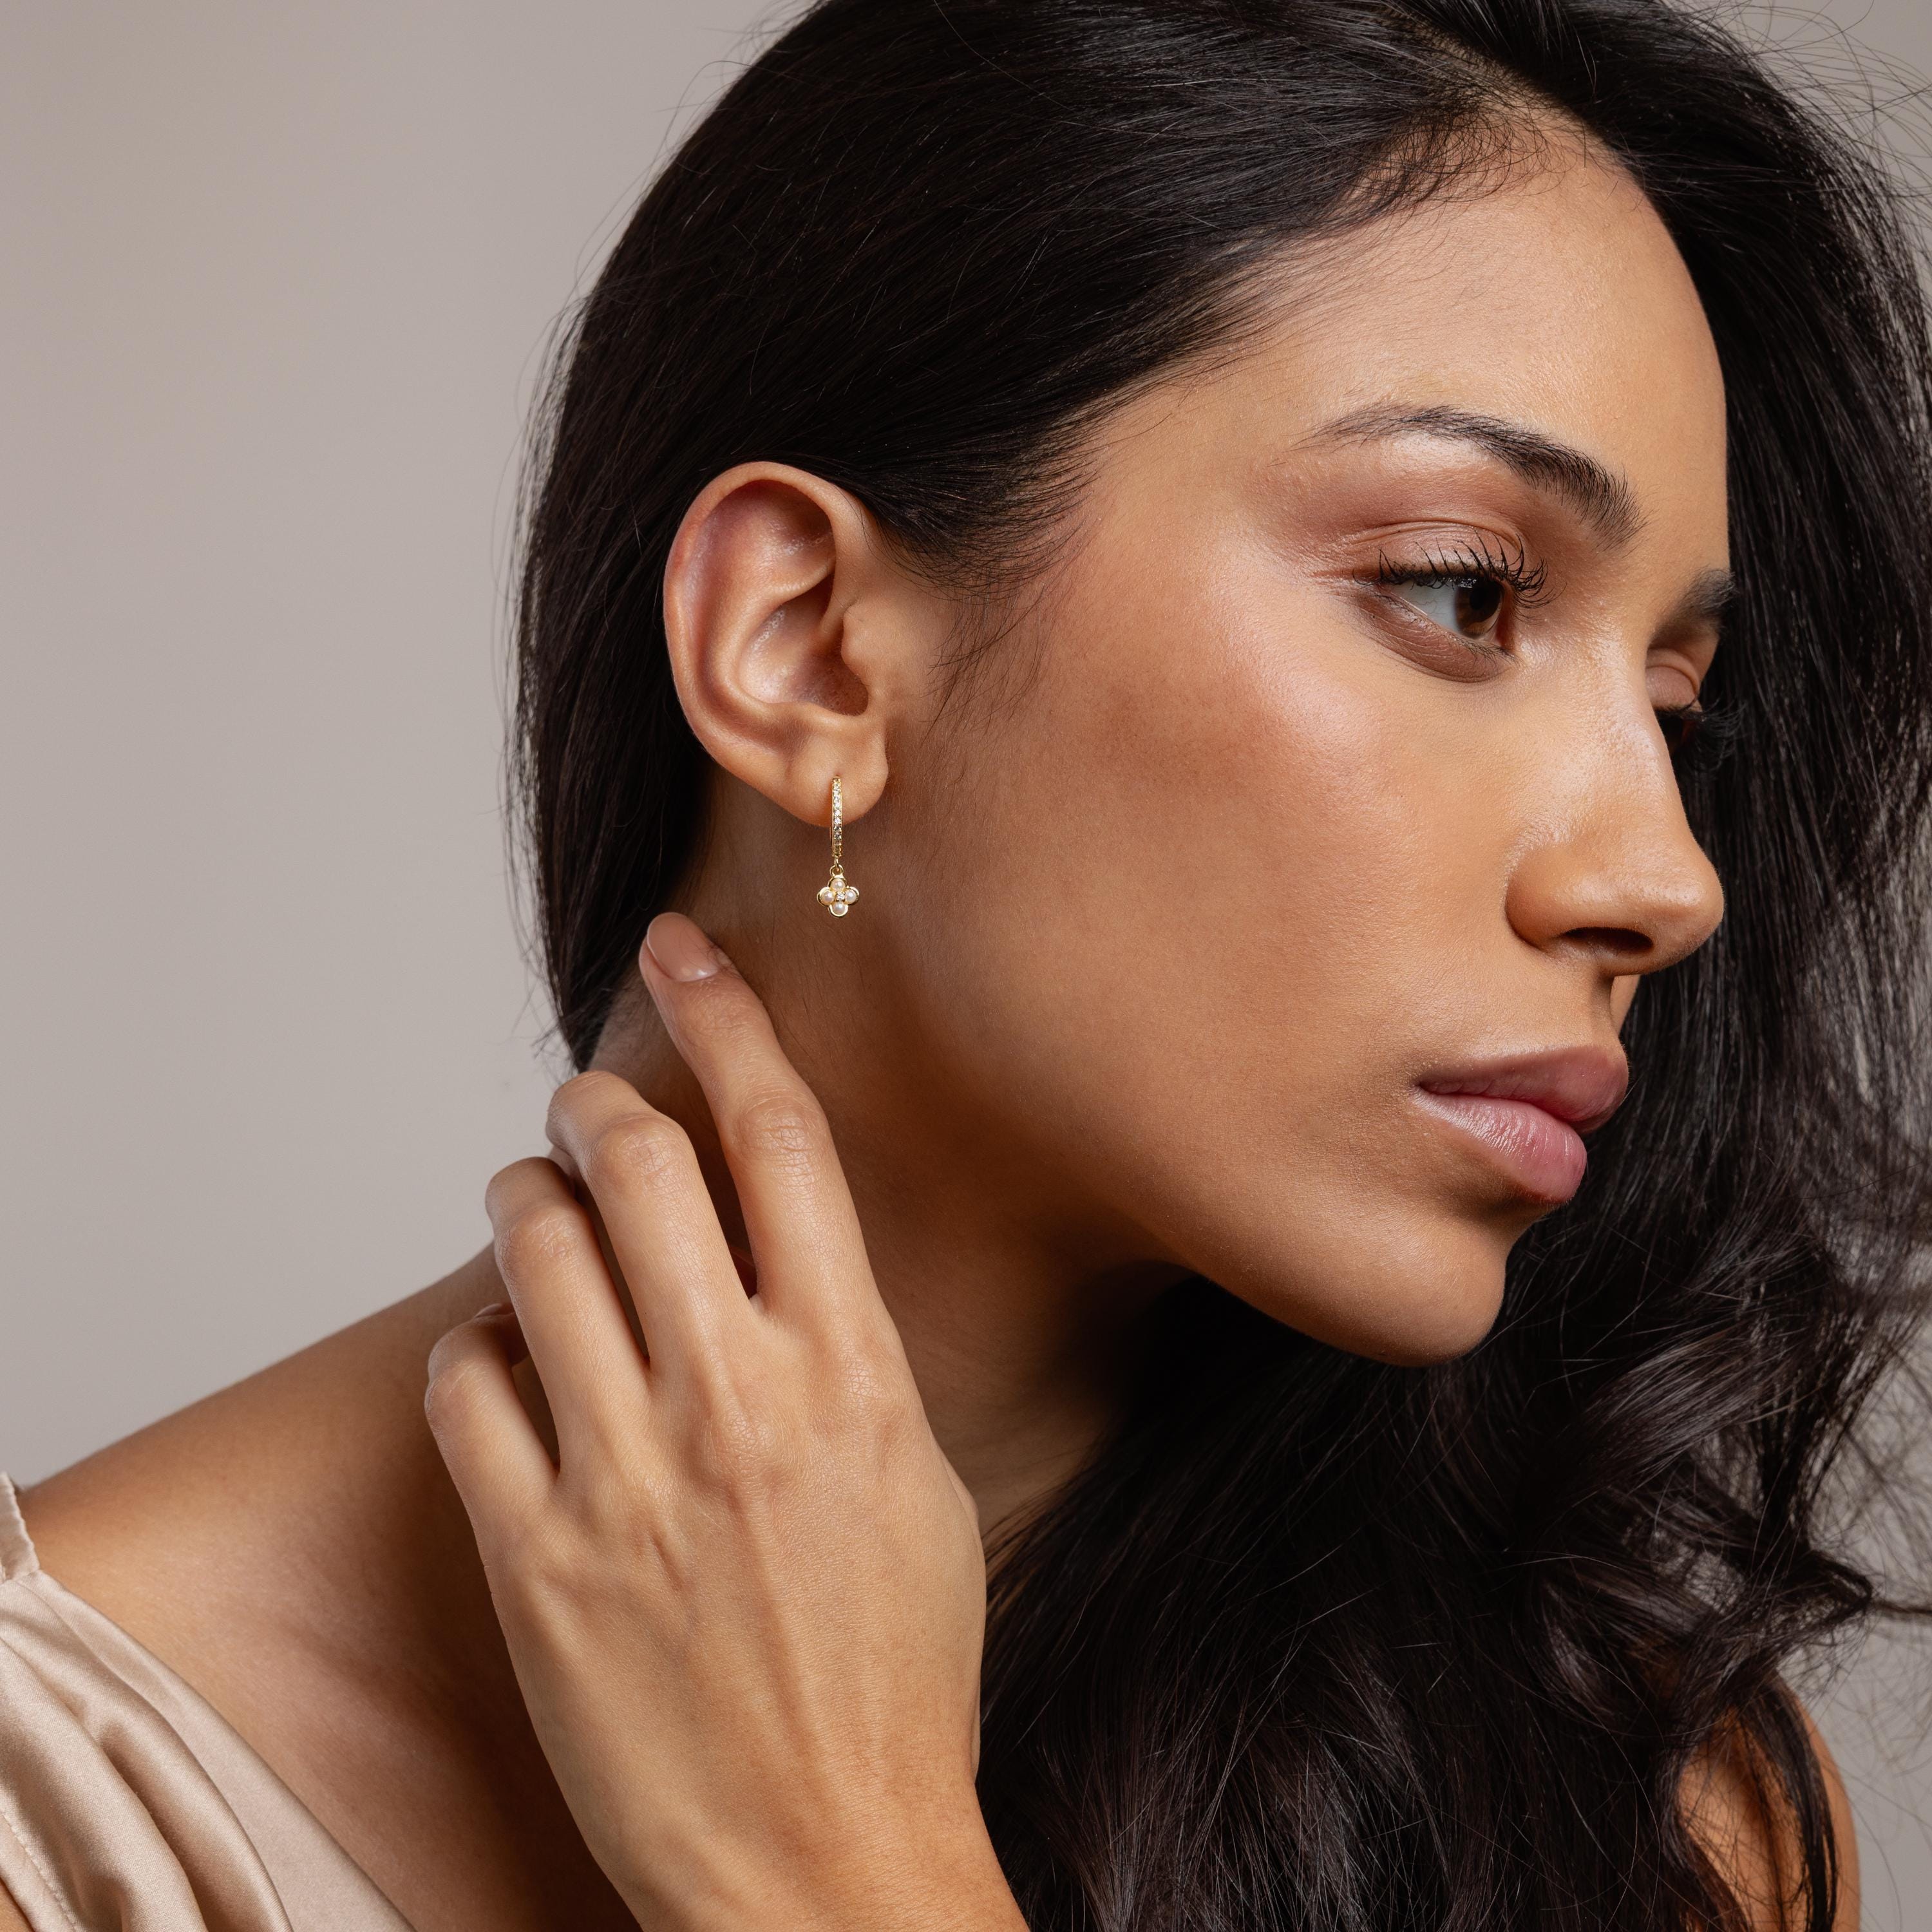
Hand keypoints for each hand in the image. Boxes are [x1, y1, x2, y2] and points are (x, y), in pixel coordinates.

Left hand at [422, 913, 1021, 1931]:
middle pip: (639, 1163)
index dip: (727, 1017)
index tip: (685, 949)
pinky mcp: (536, 1558)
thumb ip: (851, 1349)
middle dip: (598, 1099)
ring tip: (535, 1198)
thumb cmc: (894, 1672)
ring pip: (535, 1248)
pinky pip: (467, 1383)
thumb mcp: (919, 1481)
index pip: (781, 1139)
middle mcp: (740, 1404)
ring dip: (526, 1194)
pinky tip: (505, 1354)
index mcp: (853, 1373)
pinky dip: (477, 1340)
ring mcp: (628, 1480)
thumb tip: (783, 1243)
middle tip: (587, 1099)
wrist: (826, 1860)